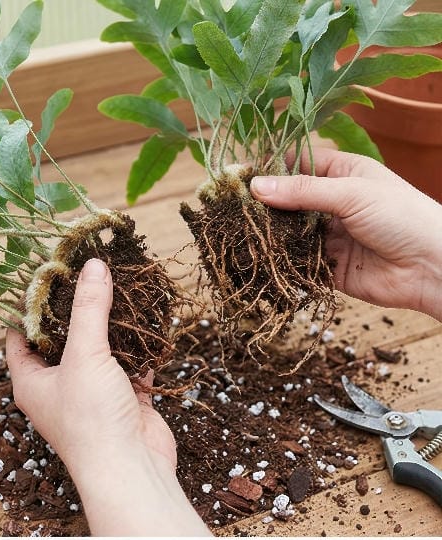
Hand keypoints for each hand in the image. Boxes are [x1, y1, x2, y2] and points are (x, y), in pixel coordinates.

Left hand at [7, 258, 208, 535]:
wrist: (128, 469)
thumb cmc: (90, 419)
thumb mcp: (84, 355)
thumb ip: (88, 309)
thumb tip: (93, 266)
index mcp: (30, 381)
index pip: (19, 335)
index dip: (29, 305)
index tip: (45, 272)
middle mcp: (57, 388)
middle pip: (62, 340)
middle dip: (76, 309)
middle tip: (87, 271)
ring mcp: (90, 395)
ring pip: (98, 351)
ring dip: (110, 325)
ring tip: (119, 285)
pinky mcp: (123, 401)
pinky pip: (129, 366)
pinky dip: (139, 347)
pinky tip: (148, 320)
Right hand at [250, 148, 441, 319]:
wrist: (429, 266)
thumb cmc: (401, 216)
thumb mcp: (352, 194)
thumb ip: (303, 192)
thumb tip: (256, 186)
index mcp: (342, 173)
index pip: (297, 163)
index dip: (269, 168)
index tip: (236, 176)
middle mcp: (331, 202)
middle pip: (287, 200)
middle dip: (261, 206)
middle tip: (228, 210)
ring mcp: (327, 235)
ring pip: (287, 233)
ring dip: (266, 236)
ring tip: (236, 236)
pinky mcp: (324, 267)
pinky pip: (294, 262)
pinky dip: (277, 262)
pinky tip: (255, 261)